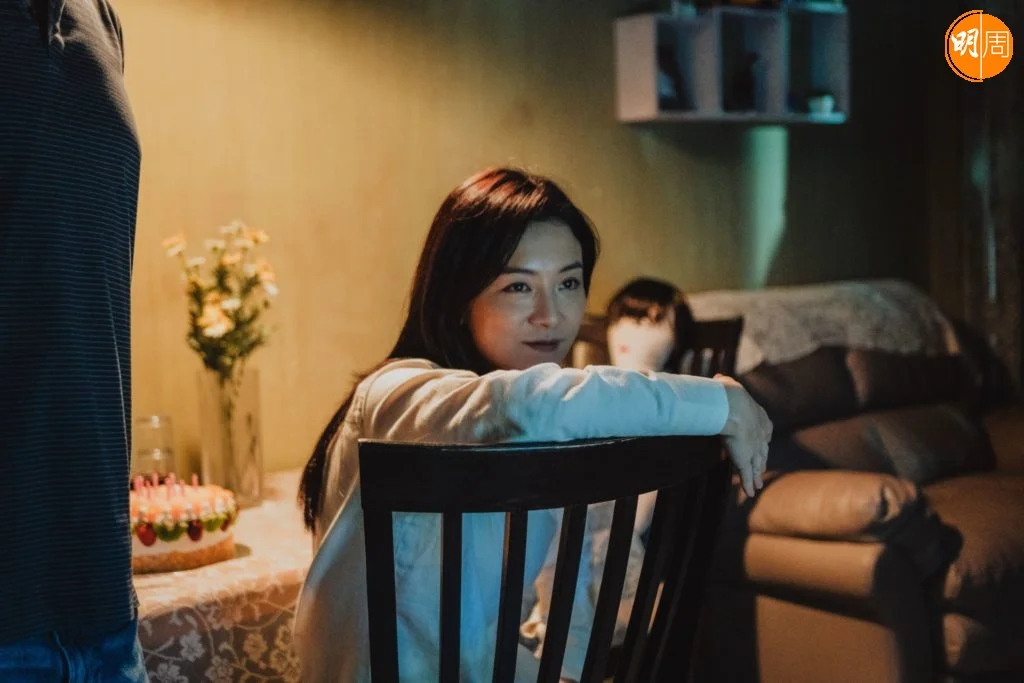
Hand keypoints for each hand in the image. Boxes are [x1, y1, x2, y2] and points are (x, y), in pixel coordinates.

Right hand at [715, 374, 771, 497]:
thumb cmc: (728, 394)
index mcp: (759, 416)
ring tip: (758, 486)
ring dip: (757, 476)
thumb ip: (724, 383)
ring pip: (756, 466)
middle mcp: (760, 435)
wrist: (732, 407)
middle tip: (762, 468)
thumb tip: (718, 378)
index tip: (764, 442)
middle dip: (761, 460)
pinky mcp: (745, 460)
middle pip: (762, 451)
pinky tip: (750, 493)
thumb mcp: (727, 385)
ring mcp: (754, 449)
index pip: (764, 431)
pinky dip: (748, 484)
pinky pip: (747, 476)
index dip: (763, 439)